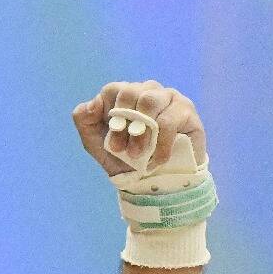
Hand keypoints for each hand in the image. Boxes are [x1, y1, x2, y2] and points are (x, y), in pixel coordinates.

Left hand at [71, 81, 206, 178]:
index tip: (111, 143)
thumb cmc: (124, 160)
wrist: (153, 183)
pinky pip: (170, 120)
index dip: (110, 114)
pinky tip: (156, 161)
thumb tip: (92, 103)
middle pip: (132, 91)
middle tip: (123, 150)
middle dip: (124, 124)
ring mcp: (169, 98)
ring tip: (138, 155)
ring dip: (141, 132)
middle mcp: (147, 91)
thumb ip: (85, 121)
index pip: (113, 89)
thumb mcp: (96, 144)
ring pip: (150, 100)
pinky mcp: (187, 111)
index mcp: (125, 95)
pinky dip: (160, 144)